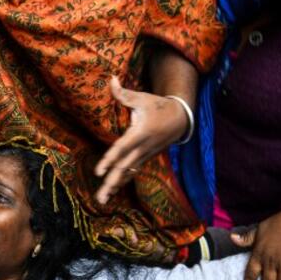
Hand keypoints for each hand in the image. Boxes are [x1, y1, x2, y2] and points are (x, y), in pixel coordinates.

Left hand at [94, 77, 189, 204]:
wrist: (181, 118)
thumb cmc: (158, 106)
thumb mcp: (143, 98)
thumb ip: (124, 93)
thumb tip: (111, 79)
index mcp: (139, 133)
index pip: (121, 149)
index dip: (110, 160)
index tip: (99, 171)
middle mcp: (142, 148)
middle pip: (124, 168)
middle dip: (111, 183)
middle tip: (99, 197)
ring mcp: (145, 156)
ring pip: (128, 174)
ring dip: (115, 187)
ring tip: (102, 200)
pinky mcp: (146, 159)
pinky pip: (132, 173)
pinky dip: (122, 182)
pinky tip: (112, 192)